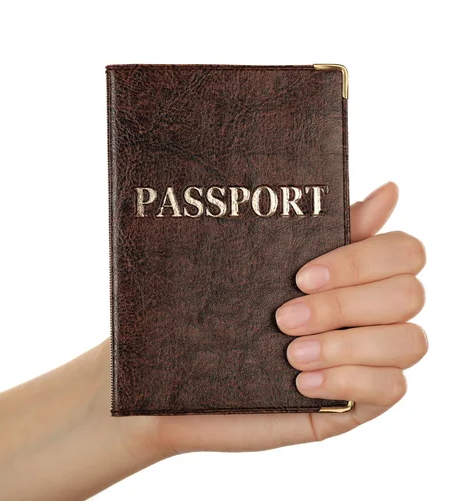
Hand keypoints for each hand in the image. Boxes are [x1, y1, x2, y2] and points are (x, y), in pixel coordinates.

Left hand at [131, 182, 426, 453]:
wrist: (183, 381)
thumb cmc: (217, 317)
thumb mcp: (259, 269)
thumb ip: (321, 232)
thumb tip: (390, 191)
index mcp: (352, 275)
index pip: (403, 251)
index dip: (362, 260)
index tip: (302, 275)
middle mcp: (369, 314)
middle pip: (409, 294)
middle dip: (343, 305)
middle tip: (284, 318)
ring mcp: (367, 359)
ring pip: (409, 342)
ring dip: (347, 346)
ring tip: (291, 353)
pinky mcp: (358, 402)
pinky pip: (392, 389)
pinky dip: (350, 381)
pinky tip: (303, 384)